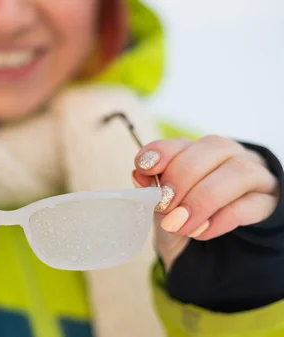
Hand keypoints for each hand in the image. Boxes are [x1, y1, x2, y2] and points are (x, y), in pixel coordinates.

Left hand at [132, 135, 278, 270]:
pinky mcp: (269, 203)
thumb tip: (139, 174)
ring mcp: (254, 176)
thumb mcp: (163, 208)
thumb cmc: (185, 219)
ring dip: (203, 199)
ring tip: (179, 224)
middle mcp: (229, 156)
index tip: (144, 168)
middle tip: (164, 206)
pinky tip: (200, 233)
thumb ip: (153, 191)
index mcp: (198, 152)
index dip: (162, 151)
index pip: (181, 141)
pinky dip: (221, 219)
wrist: (213, 254)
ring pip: (237, 172)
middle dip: (183, 177)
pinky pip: (251, 204)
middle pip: (213, 148)